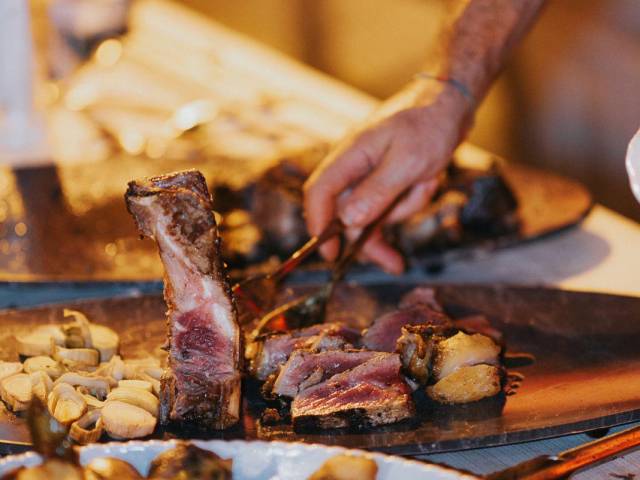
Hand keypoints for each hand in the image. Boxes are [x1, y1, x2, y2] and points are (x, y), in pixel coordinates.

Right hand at [303, 93, 468, 273]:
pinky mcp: (388, 175)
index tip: (329, 253)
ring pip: (375, 210)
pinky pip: (393, 201)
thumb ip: (376, 192)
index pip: (319, 193)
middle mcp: (355, 165)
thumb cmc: (430, 124)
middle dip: (372, 236)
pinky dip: (411, 200)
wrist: (454, 101)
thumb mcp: (407, 162)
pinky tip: (428, 182)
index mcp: (350, 155)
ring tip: (428, 182)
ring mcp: (372, 171)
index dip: (319, 224)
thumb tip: (347, 220)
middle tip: (393, 263)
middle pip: (348, 212)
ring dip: (404, 207)